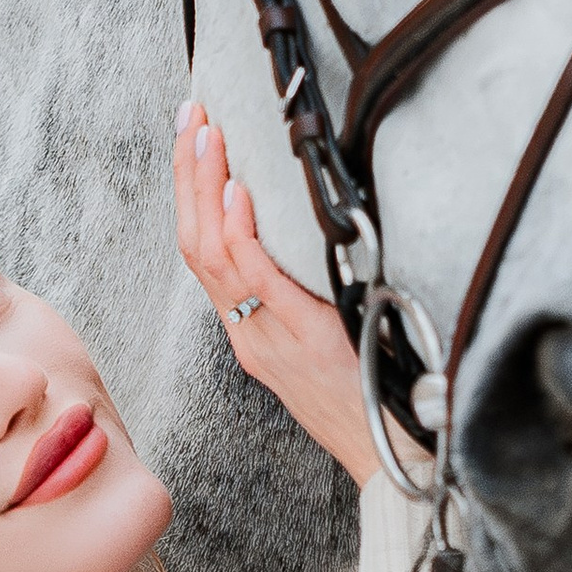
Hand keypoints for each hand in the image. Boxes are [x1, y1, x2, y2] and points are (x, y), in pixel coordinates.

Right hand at [172, 99, 389, 489]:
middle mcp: (246, 331)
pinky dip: (242, 233)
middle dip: (186, 175)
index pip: (201, 250)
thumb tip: (313, 227)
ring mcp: (267, 336)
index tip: (193, 136)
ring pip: (213, 254)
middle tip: (190, 116)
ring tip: (207, 135)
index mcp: (247, 329)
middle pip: (194, 243)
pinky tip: (239, 193)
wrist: (385, 456)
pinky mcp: (301, 339)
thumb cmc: (364, 395)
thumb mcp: (326, 336)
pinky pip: (257, 281)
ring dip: (205, 187)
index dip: (190, 191)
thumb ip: (306, 290)